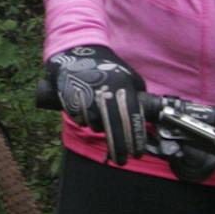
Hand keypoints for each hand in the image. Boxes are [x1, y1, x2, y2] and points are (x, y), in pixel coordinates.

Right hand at [40, 45, 150, 165]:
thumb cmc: (106, 67)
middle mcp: (105, 94)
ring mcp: (87, 98)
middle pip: (114, 130)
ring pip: (96, 126)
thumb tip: (143, 118)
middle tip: (123, 160)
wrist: (76, 54)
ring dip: (100, 128)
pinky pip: (81, 120)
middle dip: (120, 149)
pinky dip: (85, 119)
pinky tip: (88, 110)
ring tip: (101, 116)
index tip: (137, 153)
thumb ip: (137, 96)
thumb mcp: (128, 76)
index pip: (132, 120)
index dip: (135, 140)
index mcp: (123, 87)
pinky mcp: (71, 100)